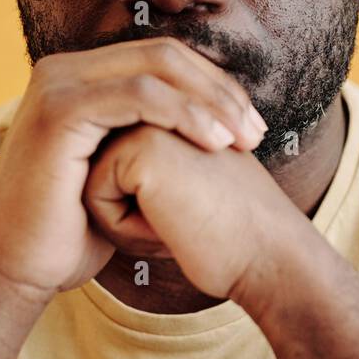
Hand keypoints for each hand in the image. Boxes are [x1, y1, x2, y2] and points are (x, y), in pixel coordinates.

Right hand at [0, 38, 268, 297]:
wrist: (19, 269)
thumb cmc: (77, 228)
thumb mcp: (126, 171)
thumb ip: (155, 135)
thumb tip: (217, 118)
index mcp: (82, 76)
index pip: (165, 58)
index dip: (215, 85)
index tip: (252, 126)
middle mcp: (65, 69)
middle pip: (166, 54)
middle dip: (220, 90)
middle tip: (256, 132)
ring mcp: (58, 84)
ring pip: (157, 68)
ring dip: (211, 101)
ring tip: (243, 139)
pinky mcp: (59, 111)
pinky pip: (139, 96)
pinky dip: (185, 114)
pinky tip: (214, 142)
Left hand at [82, 124, 301, 299]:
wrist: (269, 255)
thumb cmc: (229, 233)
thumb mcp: (187, 184)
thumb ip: (150, 162)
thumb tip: (99, 172)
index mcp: (174, 108)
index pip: (114, 165)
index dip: (140, 203)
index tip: (194, 209)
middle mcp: (162, 103)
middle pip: (98, 169)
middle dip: (129, 208)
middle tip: (190, 216)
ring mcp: (152, 118)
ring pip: (90, 180)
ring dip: (125, 217)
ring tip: (181, 218)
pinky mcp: (140, 144)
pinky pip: (93, 196)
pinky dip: (123, 226)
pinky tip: (170, 223)